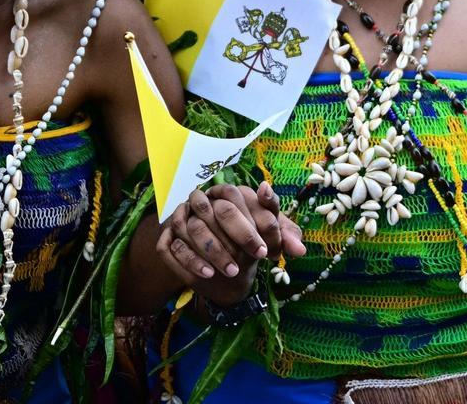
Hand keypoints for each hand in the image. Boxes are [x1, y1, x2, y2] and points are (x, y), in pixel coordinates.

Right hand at [156, 181, 304, 305]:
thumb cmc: (248, 239)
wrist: (218, 255)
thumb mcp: (269, 236)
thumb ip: (285, 238)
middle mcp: (202, 198)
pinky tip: (208, 275)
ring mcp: (181, 215)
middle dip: (240, 235)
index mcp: (227, 191)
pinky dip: (191, 260)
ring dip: (214, 250)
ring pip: (194, 227)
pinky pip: (173, 245)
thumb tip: (300, 249)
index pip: (240, 196)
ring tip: (233, 271)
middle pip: (219, 210)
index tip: (269, 250)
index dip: (257, 223)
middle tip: (257, 258)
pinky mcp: (166, 236)